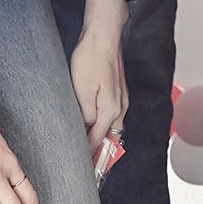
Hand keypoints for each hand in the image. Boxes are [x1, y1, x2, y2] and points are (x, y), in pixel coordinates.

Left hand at [70, 10, 129, 175]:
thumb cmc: (90, 60)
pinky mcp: (118, 91)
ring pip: (112, 126)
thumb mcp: (81, 90)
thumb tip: (86, 132)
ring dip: (101, 138)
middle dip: (99, 151)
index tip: (80, 169)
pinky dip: (104, 125)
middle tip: (85, 164)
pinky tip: (92, 123)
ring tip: (87, 147)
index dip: (89, 156)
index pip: (98, 141)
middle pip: (110, 137)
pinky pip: (112, 115)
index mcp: (111, 110)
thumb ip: (86, 115)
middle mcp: (120, 107)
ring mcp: (122, 99)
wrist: (103, 35)